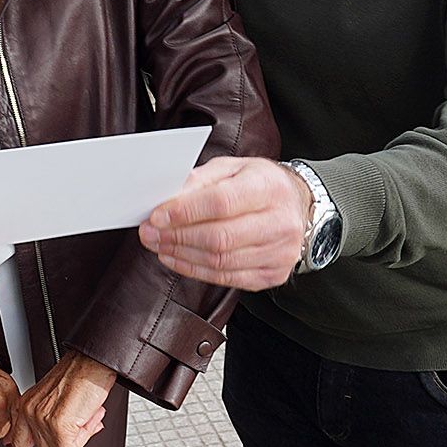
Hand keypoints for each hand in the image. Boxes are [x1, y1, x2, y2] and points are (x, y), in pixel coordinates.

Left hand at [13, 354, 117, 446]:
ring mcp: (42, 419)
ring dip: (80, 441)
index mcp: (25, 405)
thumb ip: (53, 423)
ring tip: (90, 417)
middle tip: (86, 425)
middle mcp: (29, 412)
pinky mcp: (59, 426)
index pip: (19, 444)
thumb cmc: (81, 374)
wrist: (94, 361)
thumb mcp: (58, 400)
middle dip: (70, 443)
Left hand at [139, 156, 313, 290]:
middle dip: (176, 236)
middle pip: (219, 237)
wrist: (297, 206)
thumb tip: (167, 199)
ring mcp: (280, 252)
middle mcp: (281, 222)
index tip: (157, 216)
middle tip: (149, 233)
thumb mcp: (232, 168)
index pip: (221, 202)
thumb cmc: (260, 184)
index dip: (185, 212)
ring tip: (158, 245)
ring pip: (220, 261)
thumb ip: (200, 180)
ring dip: (181, 255)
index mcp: (270, 187)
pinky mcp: (273, 274)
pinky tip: (177, 259)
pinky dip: (195, 270)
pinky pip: (227, 278)